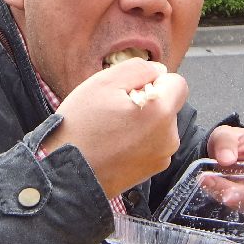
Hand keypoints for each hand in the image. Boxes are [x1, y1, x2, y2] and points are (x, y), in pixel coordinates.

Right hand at [42, 58, 188, 198]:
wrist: (65, 175)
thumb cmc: (81, 127)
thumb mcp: (104, 83)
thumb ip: (139, 69)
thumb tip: (159, 71)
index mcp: (161, 113)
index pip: (177, 83)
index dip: (154, 80)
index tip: (130, 90)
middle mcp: (169, 138)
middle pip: (168, 106)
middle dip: (147, 102)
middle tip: (115, 110)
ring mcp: (161, 157)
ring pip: (159, 126)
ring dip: (142, 122)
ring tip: (111, 129)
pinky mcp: (151, 171)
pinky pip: (151, 145)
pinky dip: (138, 141)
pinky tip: (114, 145)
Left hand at [203, 126, 243, 207]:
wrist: (225, 152)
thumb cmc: (231, 141)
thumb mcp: (224, 134)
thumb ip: (225, 142)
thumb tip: (227, 159)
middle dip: (240, 192)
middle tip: (215, 184)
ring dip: (228, 195)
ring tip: (209, 181)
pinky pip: (242, 204)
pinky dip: (225, 197)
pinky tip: (212, 186)